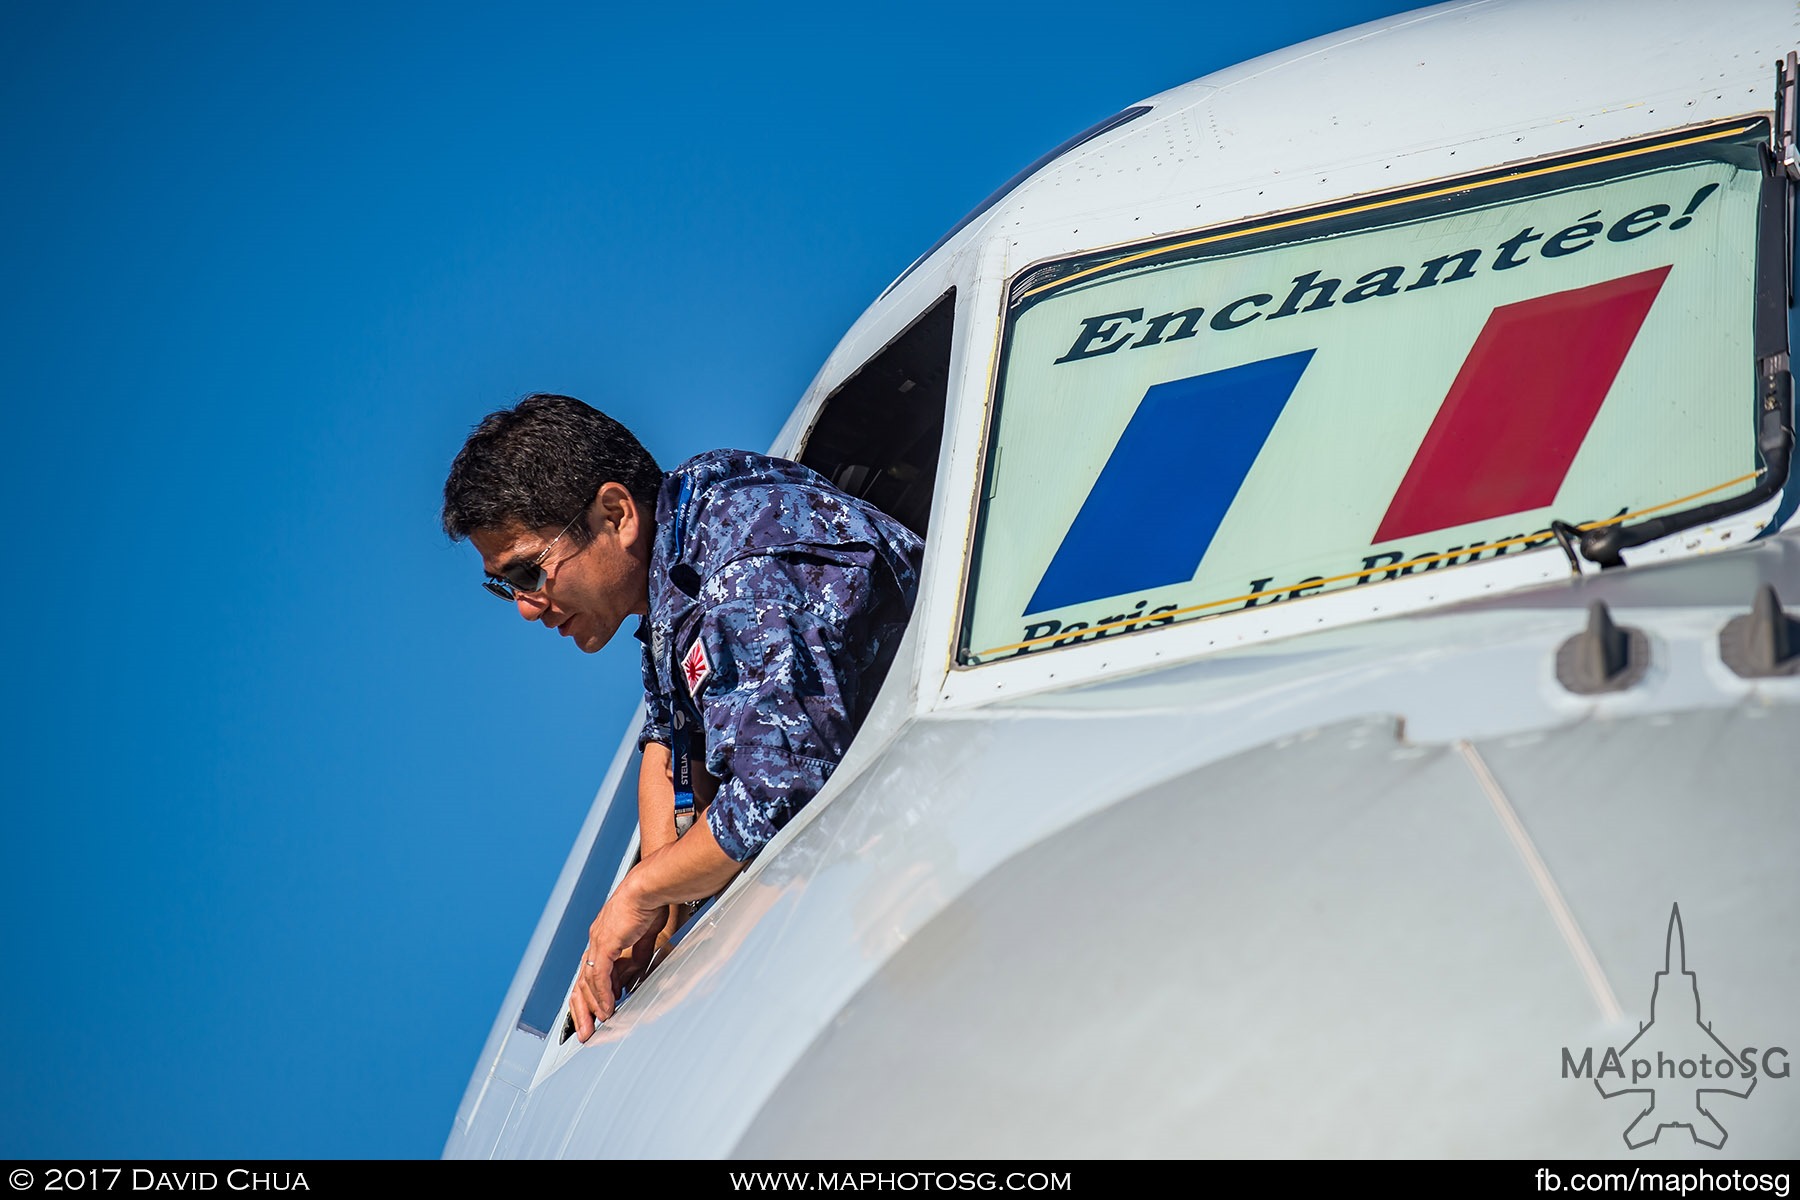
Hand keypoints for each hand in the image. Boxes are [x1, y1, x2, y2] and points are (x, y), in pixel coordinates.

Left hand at [568, 878, 666, 1042]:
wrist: (649, 887)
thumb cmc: (650, 903)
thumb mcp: (644, 936)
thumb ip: (637, 955)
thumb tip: (634, 973)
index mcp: (604, 938)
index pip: (591, 973)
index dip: (593, 996)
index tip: (598, 1014)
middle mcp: (596, 941)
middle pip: (581, 983)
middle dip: (582, 1011)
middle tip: (585, 1033)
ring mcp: (598, 943)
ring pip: (586, 984)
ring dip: (590, 1008)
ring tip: (594, 1027)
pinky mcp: (604, 944)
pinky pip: (599, 977)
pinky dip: (602, 996)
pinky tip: (606, 1010)